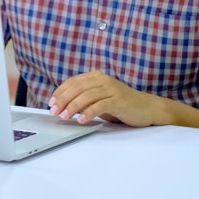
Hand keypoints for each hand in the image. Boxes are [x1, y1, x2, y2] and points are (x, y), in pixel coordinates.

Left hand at [47, 71, 162, 126]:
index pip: (73, 82)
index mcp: (96, 77)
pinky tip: (82, 120)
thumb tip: (63, 107)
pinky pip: (100, 105)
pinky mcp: (119, 100)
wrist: (148, 108)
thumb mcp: (99, 100)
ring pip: (87, 95)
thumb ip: (84, 100)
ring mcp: (111, 89)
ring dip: (73, 107)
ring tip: (64, 117)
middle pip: (77, 87)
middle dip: (63, 99)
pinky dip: (89, 113)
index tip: (50, 103)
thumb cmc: (121, 105)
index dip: (60, 92)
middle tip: (54, 111)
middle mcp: (103, 80)